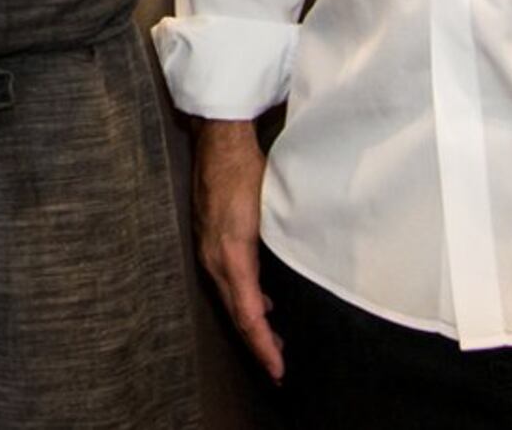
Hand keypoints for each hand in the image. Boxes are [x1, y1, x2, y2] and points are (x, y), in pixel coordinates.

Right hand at [190, 117, 285, 380]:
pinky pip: (227, 282)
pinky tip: (263, 304)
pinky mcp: (209, 241)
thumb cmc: (248, 173)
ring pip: (231, 300)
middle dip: (257, 344)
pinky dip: (245, 301)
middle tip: (279, 370)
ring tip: (273, 343)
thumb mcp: (272, 212)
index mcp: (231, 258)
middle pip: (237, 314)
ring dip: (251, 324)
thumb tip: (304, 276)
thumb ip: (283, 247)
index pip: (248, 315)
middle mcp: (214, 260)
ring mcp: (208, 251)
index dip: (263, 345)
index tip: (278, 370)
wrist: (218, 141)